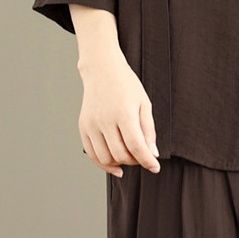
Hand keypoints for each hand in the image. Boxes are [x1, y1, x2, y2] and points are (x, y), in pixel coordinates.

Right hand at [77, 49, 160, 177]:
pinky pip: (92, 154)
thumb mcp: (144, 104)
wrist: (102, 70)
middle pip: (121, 155)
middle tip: (142, 156)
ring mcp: (91, 124)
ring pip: (106, 158)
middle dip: (135, 161)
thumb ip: (148, 131)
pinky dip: (103, 164)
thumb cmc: (126, 85)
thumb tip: (152, 154)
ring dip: (120, 163)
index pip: (136, 146)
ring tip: (129, 156)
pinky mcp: (83, 127)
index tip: (155, 168)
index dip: (147, 161)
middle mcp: (105, 120)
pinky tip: (115, 165)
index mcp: (123, 113)